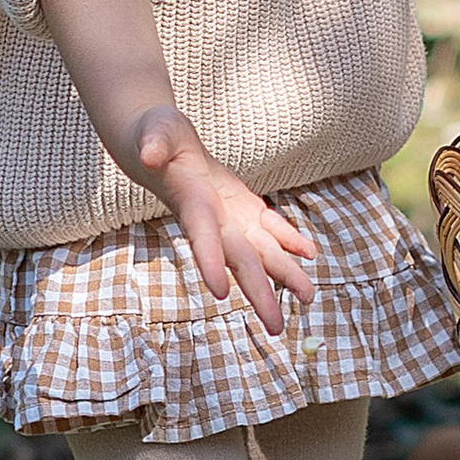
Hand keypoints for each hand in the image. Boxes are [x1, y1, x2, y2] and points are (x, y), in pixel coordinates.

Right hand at [131, 108, 316, 338]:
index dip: (209, 261)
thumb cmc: (153, 135)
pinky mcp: (242, 207)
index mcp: (191, 204)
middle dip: (259, 293)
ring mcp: (230, 218)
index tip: (219, 291)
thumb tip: (149, 155)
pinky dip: (289, 240)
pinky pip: (269, 228)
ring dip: (286, 275)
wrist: (159, 145)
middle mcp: (213, 221)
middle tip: (277, 328)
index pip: (201, 237)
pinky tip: (309, 254)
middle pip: (239, 261)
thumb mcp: (153, 132)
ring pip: (262, 252)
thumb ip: (152, 144)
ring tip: (309, 298)